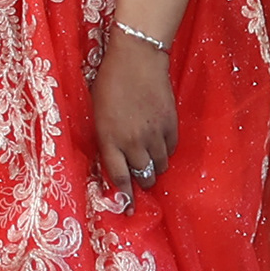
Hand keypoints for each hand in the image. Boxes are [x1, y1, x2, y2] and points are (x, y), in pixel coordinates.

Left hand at [89, 26, 179, 205]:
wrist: (136, 60)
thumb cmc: (109, 83)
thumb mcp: (98, 114)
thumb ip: (107, 138)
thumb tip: (114, 160)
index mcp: (109, 139)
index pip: (119, 177)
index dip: (124, 196)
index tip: (127, 210)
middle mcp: (132, 141)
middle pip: (143, 176)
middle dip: (141, 182)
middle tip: (140, 179)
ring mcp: (154, 134)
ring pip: (159, 166)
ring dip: (154, 167)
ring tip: (149, 159)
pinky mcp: (171, 126)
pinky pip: (171, 150)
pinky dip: (166, 151)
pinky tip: (159, 142)